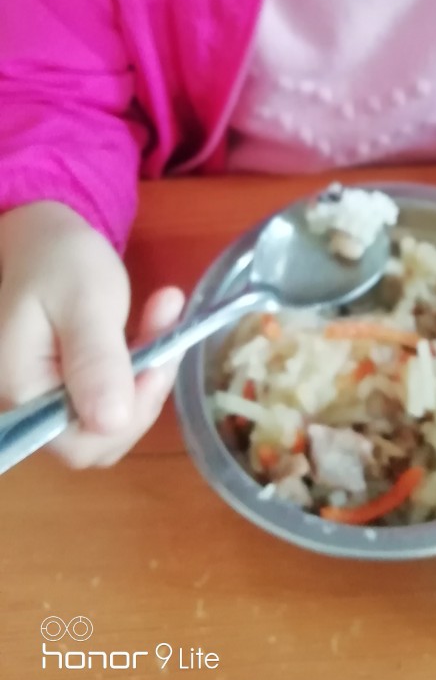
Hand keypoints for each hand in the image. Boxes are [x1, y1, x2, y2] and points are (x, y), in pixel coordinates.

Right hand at [0, 202, 184, 466]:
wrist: (46, 236)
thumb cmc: (59, 260)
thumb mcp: (84, 302)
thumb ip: (95, 361)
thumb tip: (111, 422)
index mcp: (23, 391)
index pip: (80, 443)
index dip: (129, 415)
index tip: (159, 362)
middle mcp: (30, 406)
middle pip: (101, 435)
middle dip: (146, 388)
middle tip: (168, 326)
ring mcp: (50, 397)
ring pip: (114, 416)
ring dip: (150, 371)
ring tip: (163, 312)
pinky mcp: (69, 384)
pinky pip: (113, 394)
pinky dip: (142, 363)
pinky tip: (156, 320)